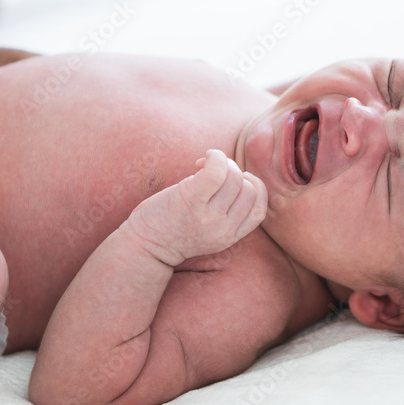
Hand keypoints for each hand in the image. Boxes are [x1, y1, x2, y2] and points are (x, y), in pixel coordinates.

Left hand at [124, 150, 267, 265]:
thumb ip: (225, 210)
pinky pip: (216, 171)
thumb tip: (233, 170)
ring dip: (223, 162)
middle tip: (213, 173)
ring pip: (234, 178)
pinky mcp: (191, 202)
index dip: (253, 188)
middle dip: (236, 173)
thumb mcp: (208, 230)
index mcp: (230, 236)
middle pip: (248, 189)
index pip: (260, 208)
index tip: (233, 183)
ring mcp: (209, 217)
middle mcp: (224, 229)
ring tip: (204, 165)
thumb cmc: (173, 230)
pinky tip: (203, 160)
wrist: (144, 247)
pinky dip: (215, 157)